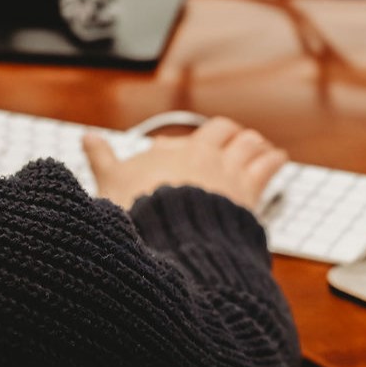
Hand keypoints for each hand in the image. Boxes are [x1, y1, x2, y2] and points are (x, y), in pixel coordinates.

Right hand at [82, 117, 287, 211]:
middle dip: (224, 133)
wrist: (172, 236)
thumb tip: (87, 138)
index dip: (174, 150)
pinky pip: (268, 164)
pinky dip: (273, 158)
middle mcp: (200, 155)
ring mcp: (227, 170)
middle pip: (218, 130)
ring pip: (247, 143)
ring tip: (258, 146)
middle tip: (229, 137)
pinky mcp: (249, 188)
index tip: (174, 154)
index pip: (173, 145)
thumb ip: (101, 158)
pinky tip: (278, 157)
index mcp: (168, 154)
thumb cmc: (139, 211)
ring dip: (252, 143)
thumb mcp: (111, 183)